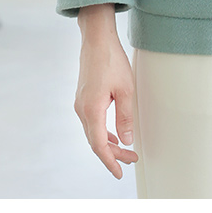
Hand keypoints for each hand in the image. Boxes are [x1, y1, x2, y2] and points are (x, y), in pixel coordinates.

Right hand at [73, 30, 138, 179]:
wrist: (96, 40)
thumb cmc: (112, 61)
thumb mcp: (125, 90)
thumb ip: (125, 117)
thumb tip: (126, 141)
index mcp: (92, 110)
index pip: (99, 145)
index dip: (110, 161)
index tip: (119, 172)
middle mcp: (82, 110)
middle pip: (96, 141)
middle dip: (113, 154)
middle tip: (131, 160)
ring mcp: (80, 104)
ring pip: (93, 132)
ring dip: (108, 143)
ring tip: (125, 151)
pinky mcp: (83, 98)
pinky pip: (92, 122)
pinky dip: (103, 132)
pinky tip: (113, 135)